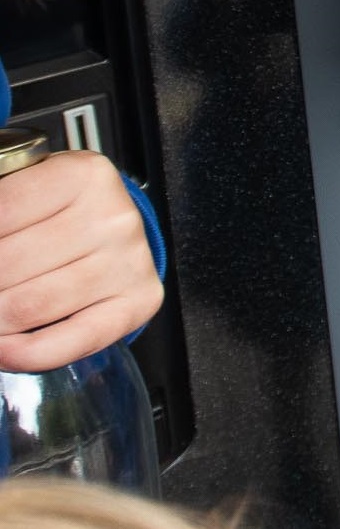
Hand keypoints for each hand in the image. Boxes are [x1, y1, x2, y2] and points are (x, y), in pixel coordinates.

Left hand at [0, 151, 161, 370]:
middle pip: (10, 265)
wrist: (110, 226)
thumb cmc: (59, 210)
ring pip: (30, 307)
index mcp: (84, 175)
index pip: (3, 211)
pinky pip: (68, 341)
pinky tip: (3, 346)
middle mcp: (113, 218)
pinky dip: (22, 353)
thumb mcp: (23, 189)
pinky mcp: (137, 303)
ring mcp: (128, 263)